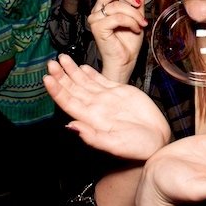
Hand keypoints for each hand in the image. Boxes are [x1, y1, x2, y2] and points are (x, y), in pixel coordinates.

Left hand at [44, 54, 169, 158]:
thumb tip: (70, 126)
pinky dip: (90, 72)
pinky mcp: (119, 92)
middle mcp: (96, 107)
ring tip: (61, 58)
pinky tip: (82, 66)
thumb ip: (92, 136)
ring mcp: (106, 98)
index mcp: (91, 119)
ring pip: (84, 81)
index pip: (68, 102)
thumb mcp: (114, 144)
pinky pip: (101, 80)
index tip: (47, 78)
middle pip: (73, 89)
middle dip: (61, 76)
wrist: (157, 140)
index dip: (57, 90)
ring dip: (72, 70)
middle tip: (51, 63)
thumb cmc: (137, 147)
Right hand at [87, 0, 148, 81]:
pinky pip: (118, 18)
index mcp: (105, 6)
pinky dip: (131, 22)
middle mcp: (97, 11)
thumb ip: (137, 2)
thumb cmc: (129, 42)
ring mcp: (96, 19)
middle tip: (139, 3)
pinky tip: (136, 29)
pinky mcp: (98, 28)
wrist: (125, 61)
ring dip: (134, 14)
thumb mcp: (137, 16)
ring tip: (142, 23)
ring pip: (117, 5)